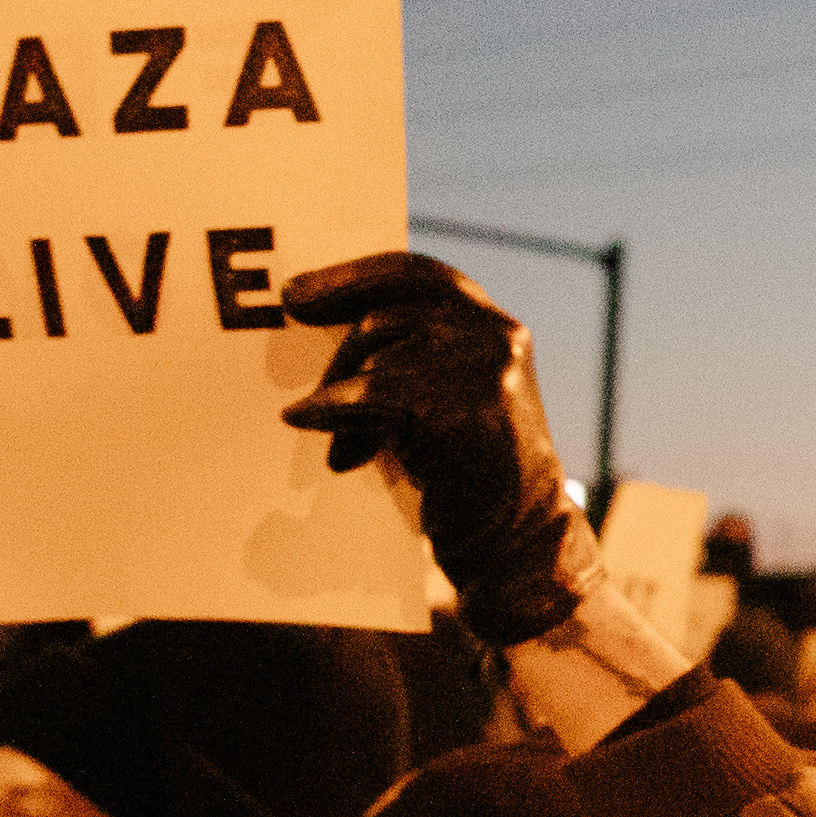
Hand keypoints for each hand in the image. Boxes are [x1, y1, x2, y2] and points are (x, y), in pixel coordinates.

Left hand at [272, 252, 587, 644]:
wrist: (519, 541)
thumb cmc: (469, 475)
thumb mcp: (448, 399)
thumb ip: (411, 359)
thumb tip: (321, 331)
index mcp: (496, 327)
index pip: (417, 275)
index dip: (352, 276)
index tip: (296, 293)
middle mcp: (498, 336)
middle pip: (388, 313)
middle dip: (339, 350)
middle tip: (307, 383)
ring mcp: (487, 369)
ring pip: (379, 348)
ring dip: (340, 390)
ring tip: (335, 438)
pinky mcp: (464, 409)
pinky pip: (374, 393)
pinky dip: (331, 408)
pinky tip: (306, 420)